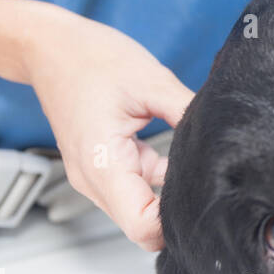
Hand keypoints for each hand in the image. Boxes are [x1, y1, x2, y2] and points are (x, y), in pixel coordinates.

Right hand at [20, 4, 193, 249]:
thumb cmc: (89, 59)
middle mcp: (93, 179)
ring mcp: (95, 175)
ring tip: (195, 163)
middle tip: (212, 185)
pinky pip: (138, 185)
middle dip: (178, 212)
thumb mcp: (152, 81)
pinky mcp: (104, 165)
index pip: (142, 226)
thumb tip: (223, 138)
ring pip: (141, 208)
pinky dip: (160, 176)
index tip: (206, 199)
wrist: (49, 47)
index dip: (177, 221)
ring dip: (169, 193)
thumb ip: (188, 114)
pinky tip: (177, 151)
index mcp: (101, 164)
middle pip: (142, 226)